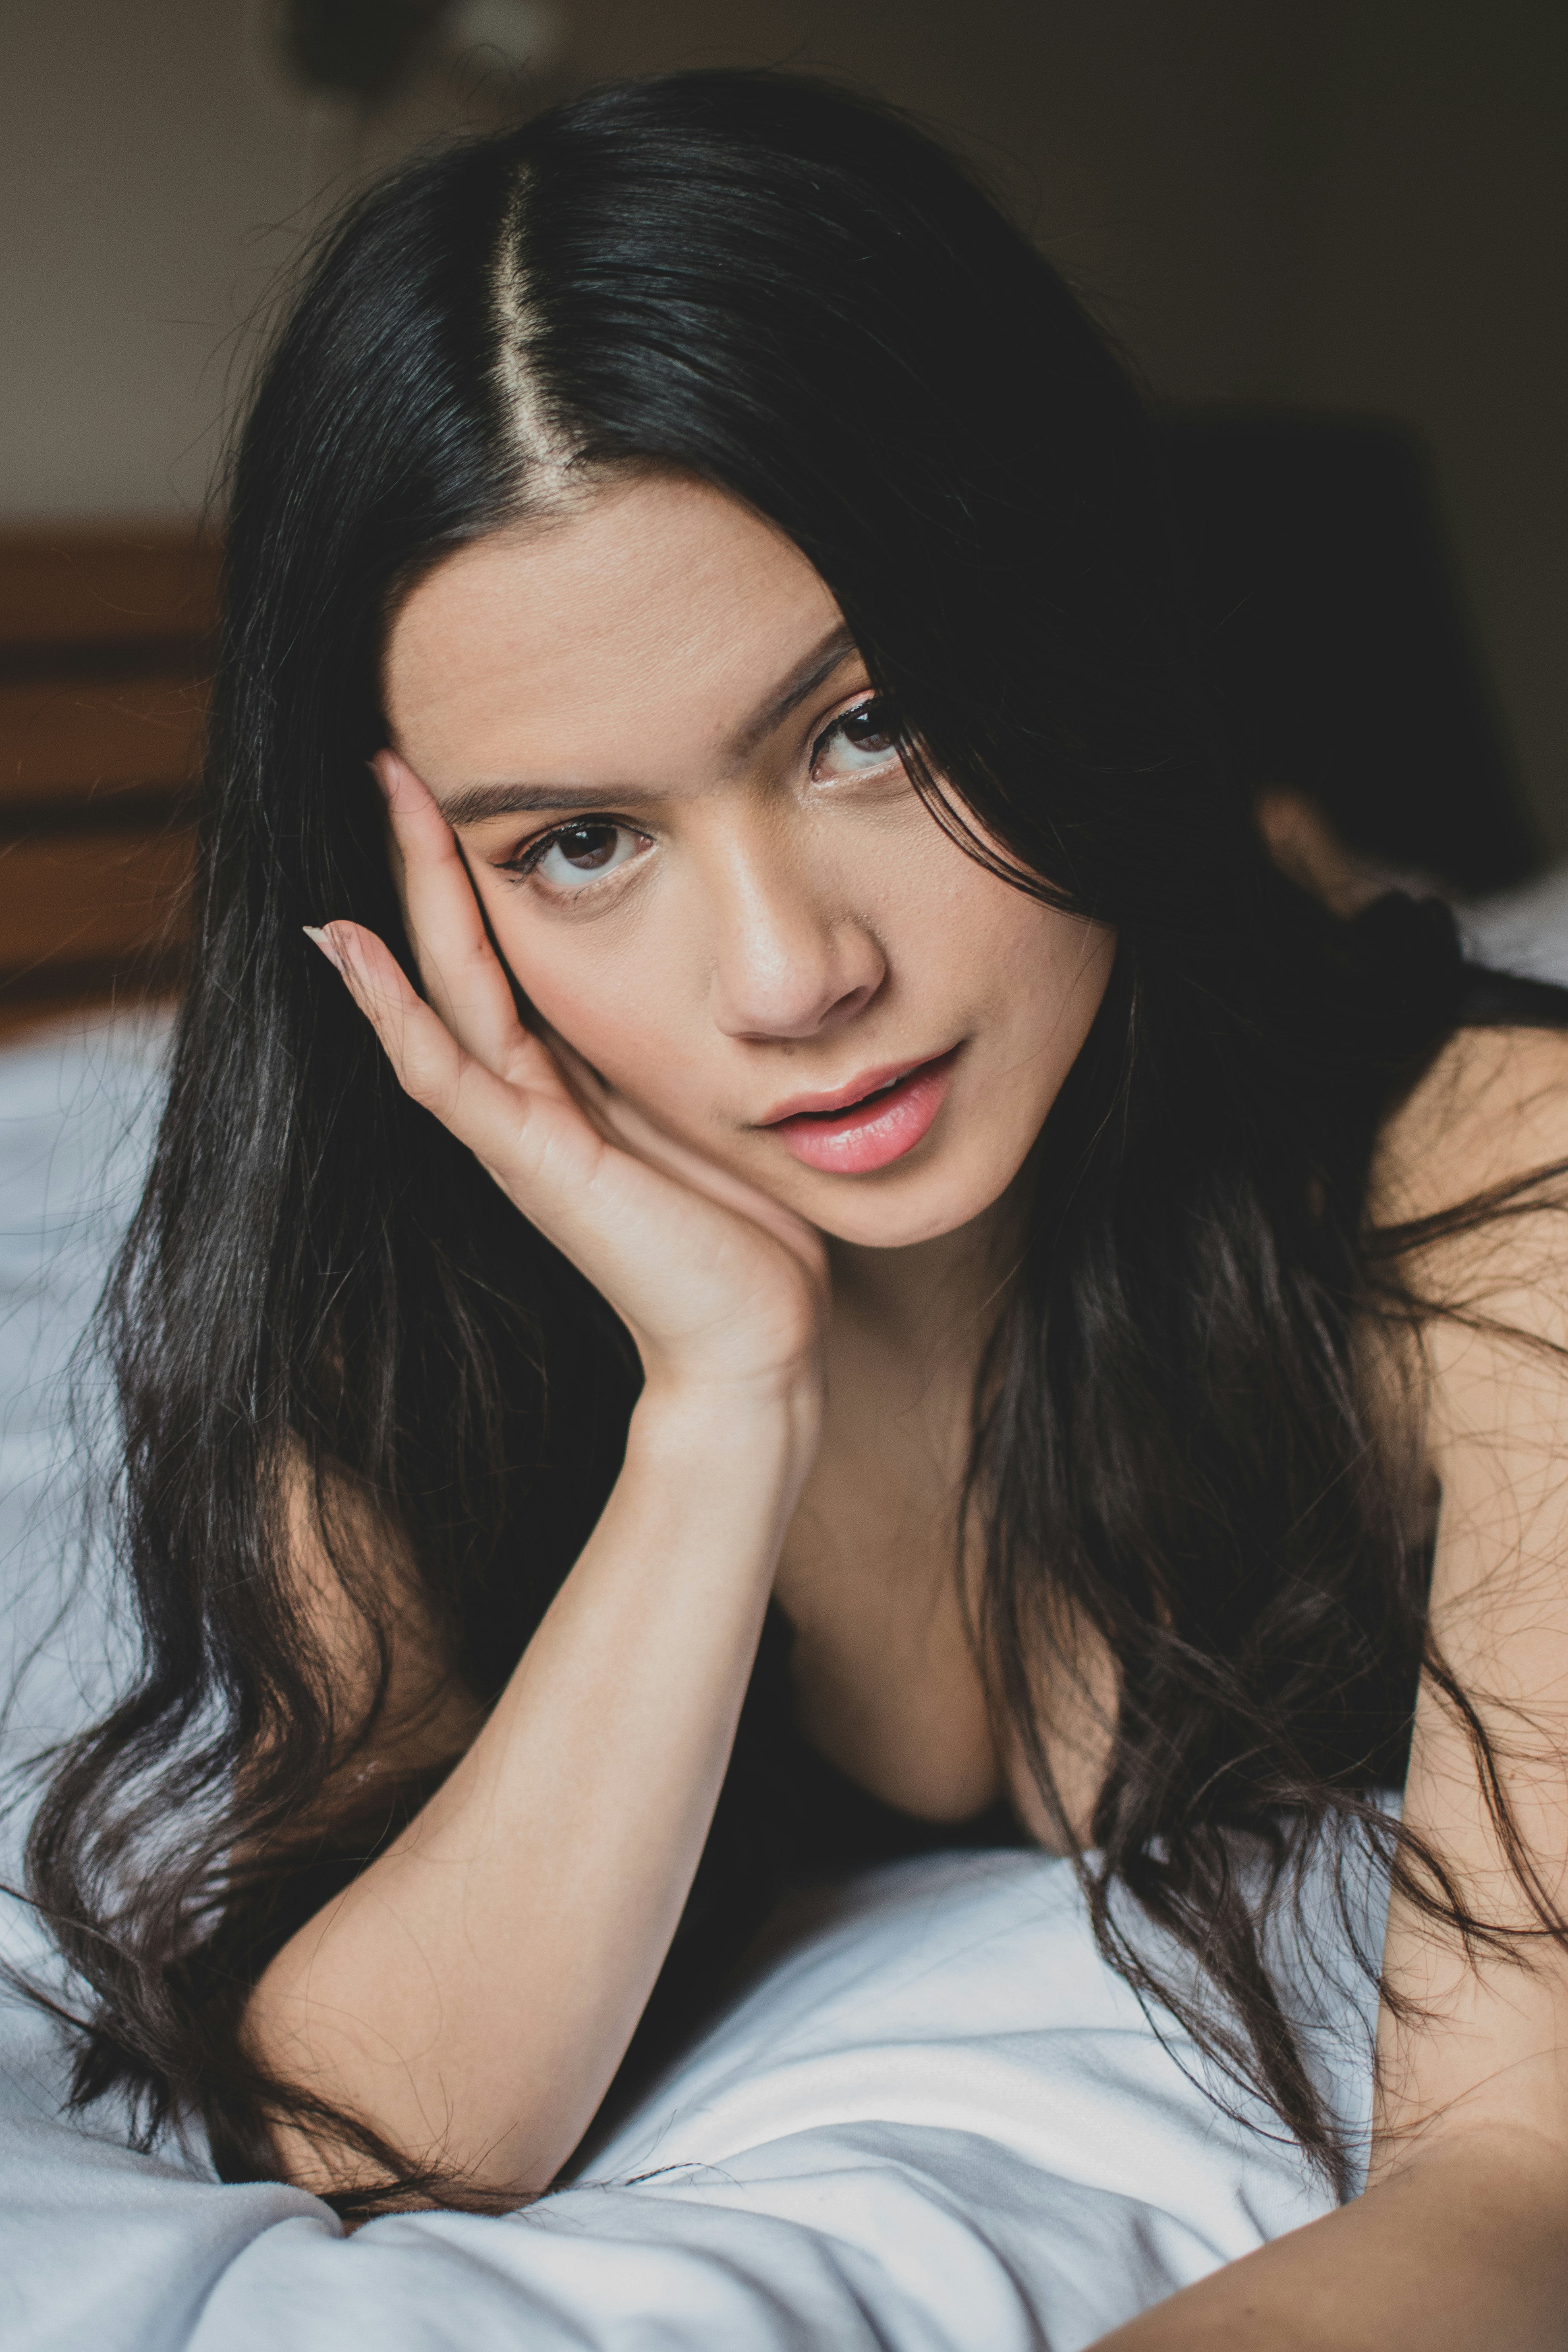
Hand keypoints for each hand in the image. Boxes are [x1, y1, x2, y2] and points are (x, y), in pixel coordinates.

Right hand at [306, 753, 828, 1422]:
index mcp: (569, 1081)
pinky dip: (390, 1007)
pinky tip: (347, 942)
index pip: (504, 955)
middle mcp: (528, 1098)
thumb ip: (680, 1050)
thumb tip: (713, 977)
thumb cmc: (745, 1233)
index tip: (463, 782)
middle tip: (395, 750)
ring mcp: (517, 1131)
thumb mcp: (710, 1107)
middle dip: (430, 849)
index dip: (476, 870)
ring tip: (381, 791)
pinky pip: (443, 1071)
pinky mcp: (531, 1163)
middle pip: (459, 950)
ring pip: (445, 987)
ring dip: (409, 888)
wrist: (753, 1342)